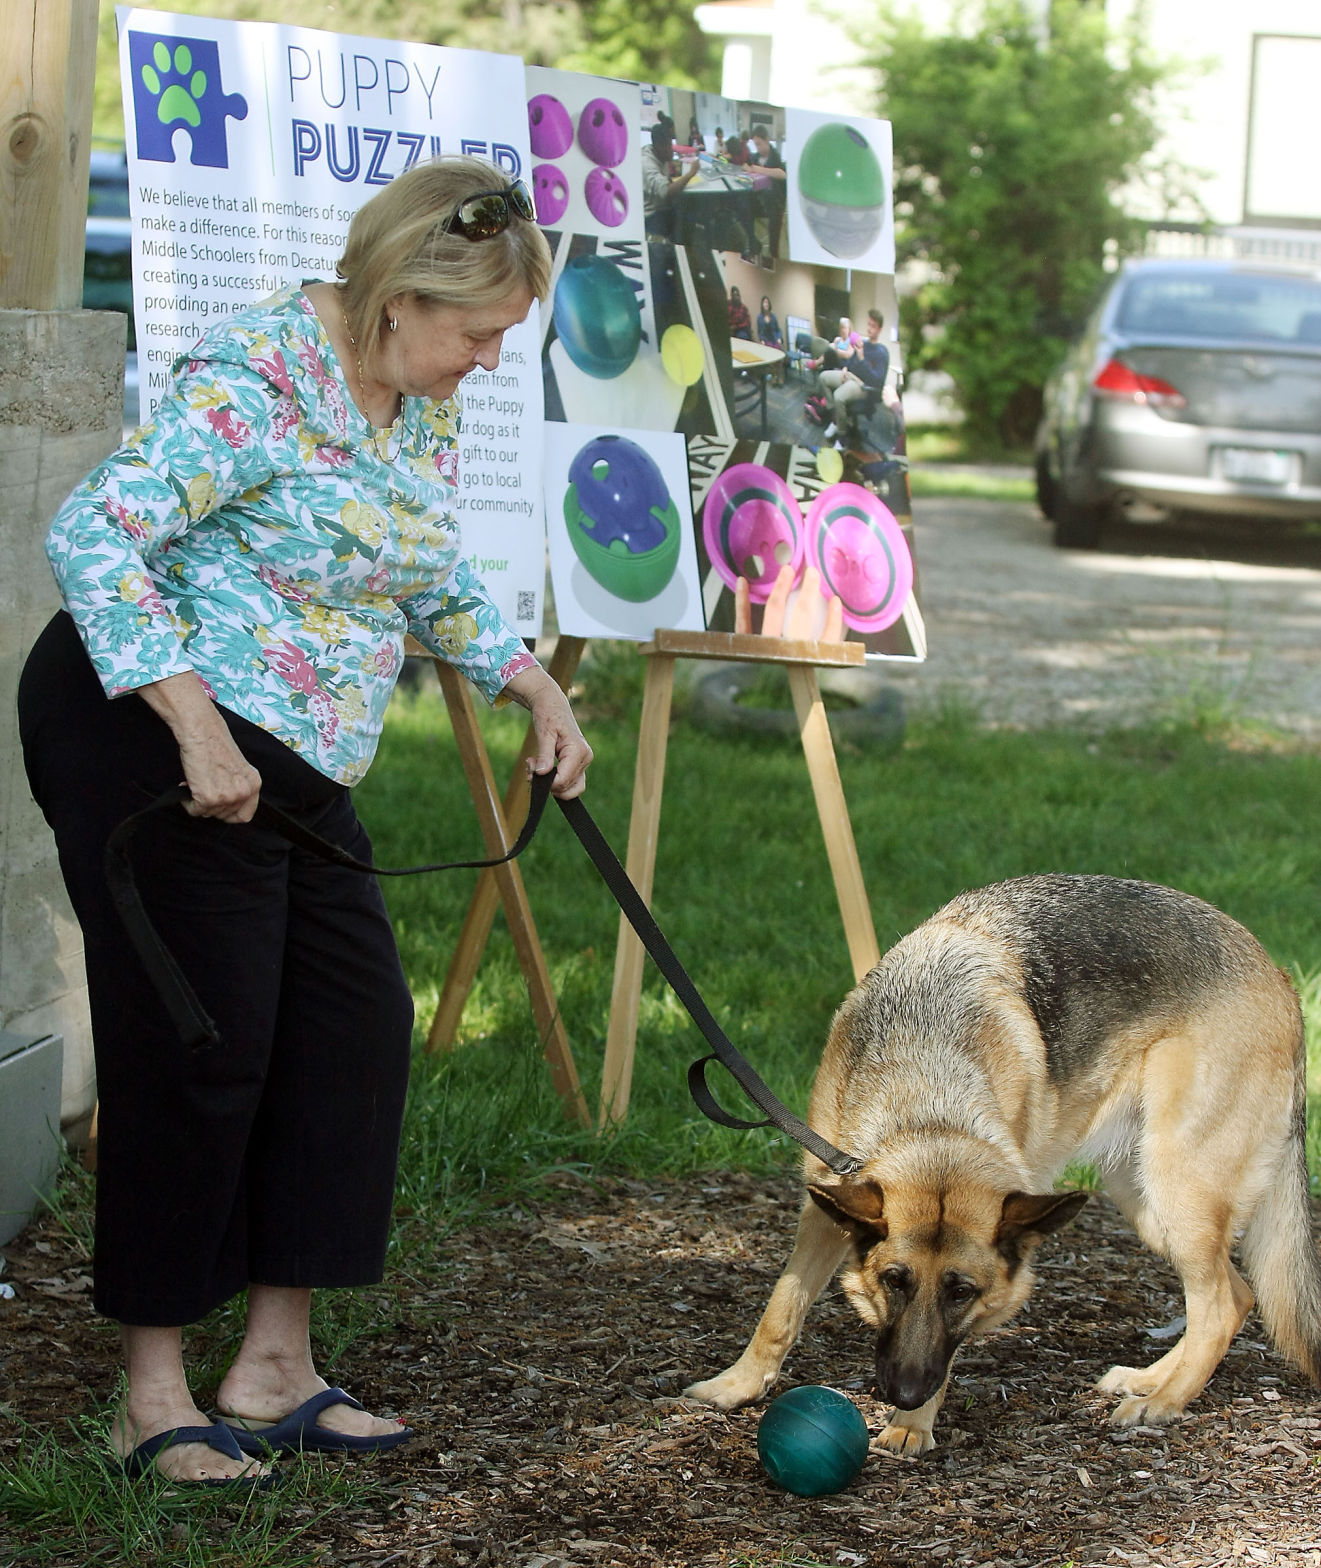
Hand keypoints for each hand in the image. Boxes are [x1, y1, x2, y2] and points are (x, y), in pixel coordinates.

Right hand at [175, 728, 263, 821]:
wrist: (202, 732)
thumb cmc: (214, 745)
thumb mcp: (237, 769)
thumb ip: (237, 787)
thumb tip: (227, 802)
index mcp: (253, 784)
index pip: (245, 815)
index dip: (229, 814)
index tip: (219, 809)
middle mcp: (243, 793)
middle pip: (223, 816)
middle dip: (210, 804)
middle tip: (203, 787)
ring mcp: (227, 797)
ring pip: (208, 813)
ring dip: (198, 801)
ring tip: (197, 782)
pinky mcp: (208, 798)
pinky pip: (194, 811)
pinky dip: (188, 801)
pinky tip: (189, 785)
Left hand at [502, 666, 593, 799]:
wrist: (553, 705)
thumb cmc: (548, 715)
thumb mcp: (544, 734)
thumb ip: (544, 755)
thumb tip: (542, 774)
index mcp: (578, 751)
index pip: (562, 781)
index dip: (545, 783)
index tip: (531, 770)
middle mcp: (585, 758)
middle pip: (566, 788)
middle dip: (546, 784)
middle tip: (530, 768)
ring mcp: (583, 762)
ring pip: (568, 788)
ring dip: (549, 783)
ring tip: (534, 766)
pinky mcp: (578, 764)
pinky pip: (568, 782)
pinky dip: (554, 780)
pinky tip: (541, 767)